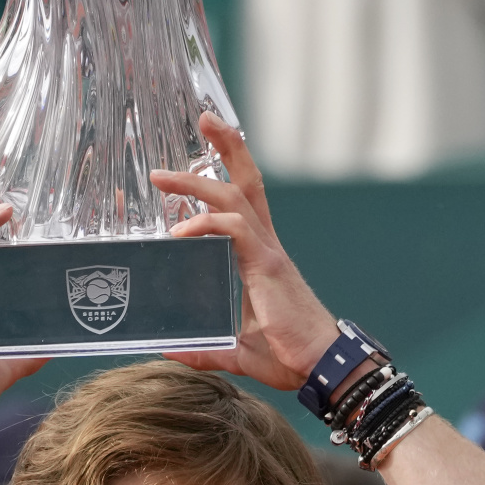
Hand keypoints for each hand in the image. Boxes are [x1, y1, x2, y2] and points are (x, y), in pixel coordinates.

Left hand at [149, 112, 335, 389]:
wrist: (322, 367)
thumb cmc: (288, 356)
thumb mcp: (235, 351)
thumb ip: (203, 347)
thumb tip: (170, 351)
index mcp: (259, 256)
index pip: (240, 203)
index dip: (220, 176)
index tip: (194, 158)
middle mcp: (265, 245)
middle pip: (247, 181)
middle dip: (227, 147)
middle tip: (204, 117)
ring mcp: (268, 252)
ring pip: (235, 198)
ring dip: (197, 181)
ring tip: (162, 175)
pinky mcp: (269, 265)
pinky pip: (235, 230)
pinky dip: (205, 224)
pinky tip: (180, 232)